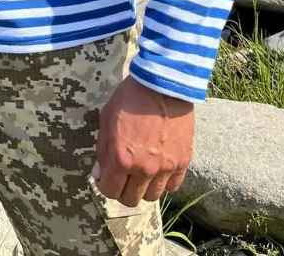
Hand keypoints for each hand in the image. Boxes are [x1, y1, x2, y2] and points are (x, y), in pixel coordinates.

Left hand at [93, 75, 194, 206]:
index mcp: (120, 158)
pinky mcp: (182, 161)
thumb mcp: (106, 119)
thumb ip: (102, 149)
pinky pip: (173, 186)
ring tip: (142, 173)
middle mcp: (143, 168)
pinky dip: (165, 182)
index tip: (107, 177)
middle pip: (131, 199)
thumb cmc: (130, 97)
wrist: (162, 83)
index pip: (110, 191)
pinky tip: (160, 168)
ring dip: (145, 188)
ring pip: (153, 197)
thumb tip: (100, 172)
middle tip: (124, 177)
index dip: (106, 185)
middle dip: (124, 190)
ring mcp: (165, 167)